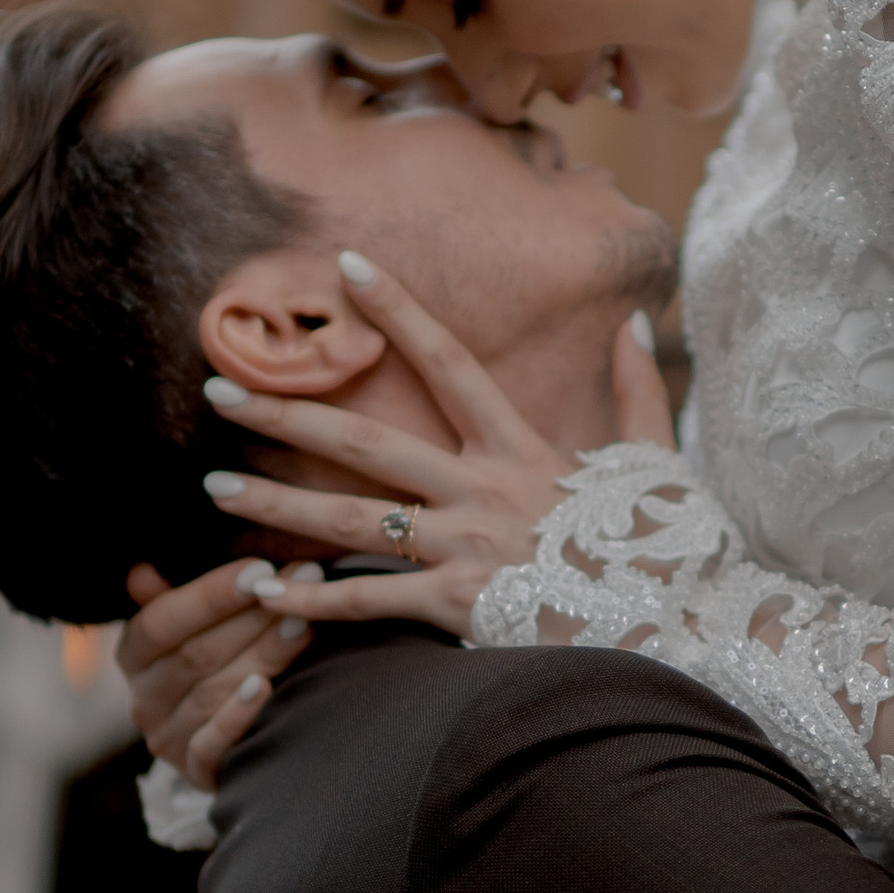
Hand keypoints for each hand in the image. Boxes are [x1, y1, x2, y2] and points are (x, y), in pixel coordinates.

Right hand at [118, 557, 320, 790]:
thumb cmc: (218, 658)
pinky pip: (210, 746)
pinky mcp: (196, 772)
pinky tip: (263, 687)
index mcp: (133, 656)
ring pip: (211, 694)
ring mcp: (167, 739)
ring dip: (260, 655)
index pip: (160, 622)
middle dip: (252, 618)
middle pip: (194, 655)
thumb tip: (141, 571)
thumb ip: (173, 597)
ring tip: (302, 624)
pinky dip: (236, 716)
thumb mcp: (193, 624)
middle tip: (300, 587)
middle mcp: (143, 700)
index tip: (260, 571)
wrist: (232, 738)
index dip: (209, 595)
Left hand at [199, 255, 673, 643]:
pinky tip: (262, 595)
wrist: (681, 626)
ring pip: (349, 522)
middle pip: (365, 442)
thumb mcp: (656, 461)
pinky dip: (313, 602)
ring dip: (274, 506)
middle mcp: (483, 489)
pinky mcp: (460, 606)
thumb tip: (633, 325)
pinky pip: (370, 601)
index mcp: (522, 447)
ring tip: (212, 489)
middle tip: (217, 393)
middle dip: (285, 414)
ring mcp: (468, 549)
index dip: (398, 309)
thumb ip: (637, 392)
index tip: (344, 266)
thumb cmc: (666, 549)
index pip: (449, 361)